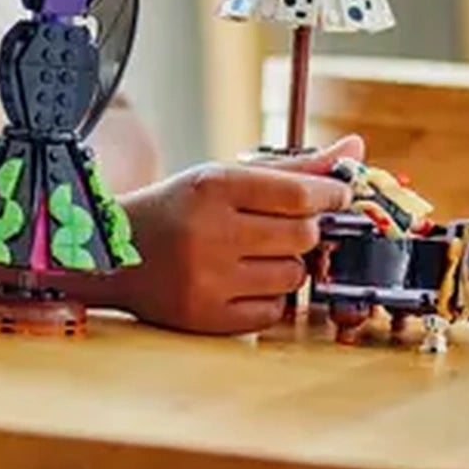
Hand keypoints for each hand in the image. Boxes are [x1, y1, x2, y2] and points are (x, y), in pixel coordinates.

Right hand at [104, 134, 362, 334]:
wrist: (111, 256)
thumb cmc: (176, 210)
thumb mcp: (222, 177)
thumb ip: (292, 167)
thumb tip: (356, 151)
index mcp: (212, 188)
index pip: (299, 195)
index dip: (331, 197)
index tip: (337, 198)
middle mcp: (209, 233)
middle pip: (304, 237)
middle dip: (307, 231)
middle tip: (289, 227)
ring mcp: (207, 280)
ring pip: (293, 277)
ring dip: (288, 266)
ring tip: (256, 255)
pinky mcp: (206, 317)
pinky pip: (272, 311)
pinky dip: (269, 297)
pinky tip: (243, 281)